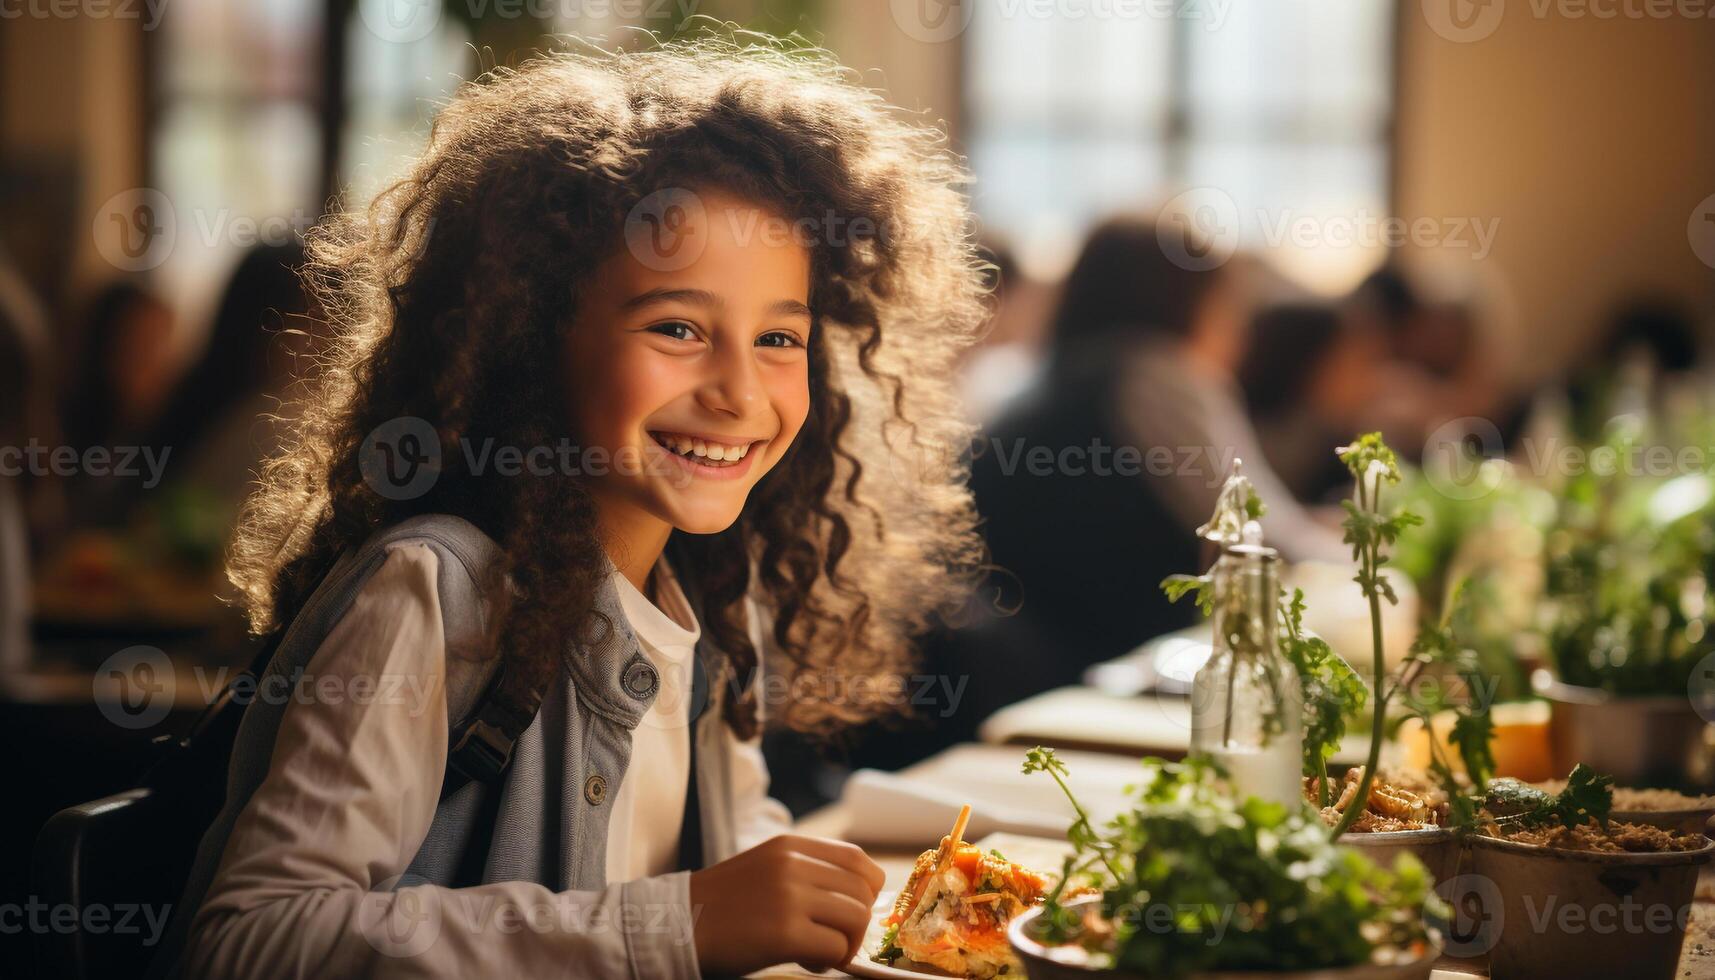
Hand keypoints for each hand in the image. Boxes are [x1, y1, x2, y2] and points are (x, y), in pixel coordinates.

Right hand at [689, 834, 884, 974]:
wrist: (676, 926)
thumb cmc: (721, 906)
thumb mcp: (765, 868)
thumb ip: (805, 871)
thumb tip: (857, 895)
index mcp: (790, 846)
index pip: (856, 858)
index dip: (867, 887)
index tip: (854, 908)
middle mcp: (793, 865)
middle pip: (862, 892)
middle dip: (856, 922)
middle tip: (832, 937)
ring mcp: (790, 897)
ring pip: (857, 919)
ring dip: (846, 943)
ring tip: (818, 952)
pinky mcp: (785, 933)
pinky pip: (836, 948)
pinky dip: (829, 961)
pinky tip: (805, 961)